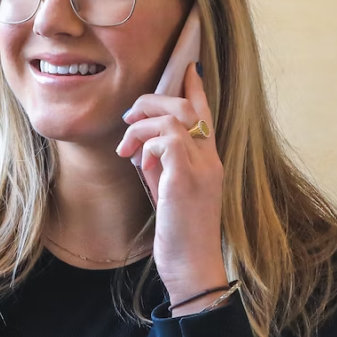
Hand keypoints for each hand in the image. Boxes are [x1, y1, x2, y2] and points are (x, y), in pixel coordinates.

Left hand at [115, 58, 228, 307]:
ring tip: (126, 145)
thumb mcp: (169, 193)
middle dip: (152, 101)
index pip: (206, 113)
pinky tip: (138, 161)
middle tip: (128, 118)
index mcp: (209, 161)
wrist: (192, 268)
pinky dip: (147, 144)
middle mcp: (210, 160)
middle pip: (187, 106)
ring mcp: (201, 168)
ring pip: (174, 117)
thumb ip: (162, 166)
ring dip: (142, 124)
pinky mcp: (186, 180)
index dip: (195, 88)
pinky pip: (167, 139)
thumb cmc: (180, 236)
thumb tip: (143, 148)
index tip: (187, 67)